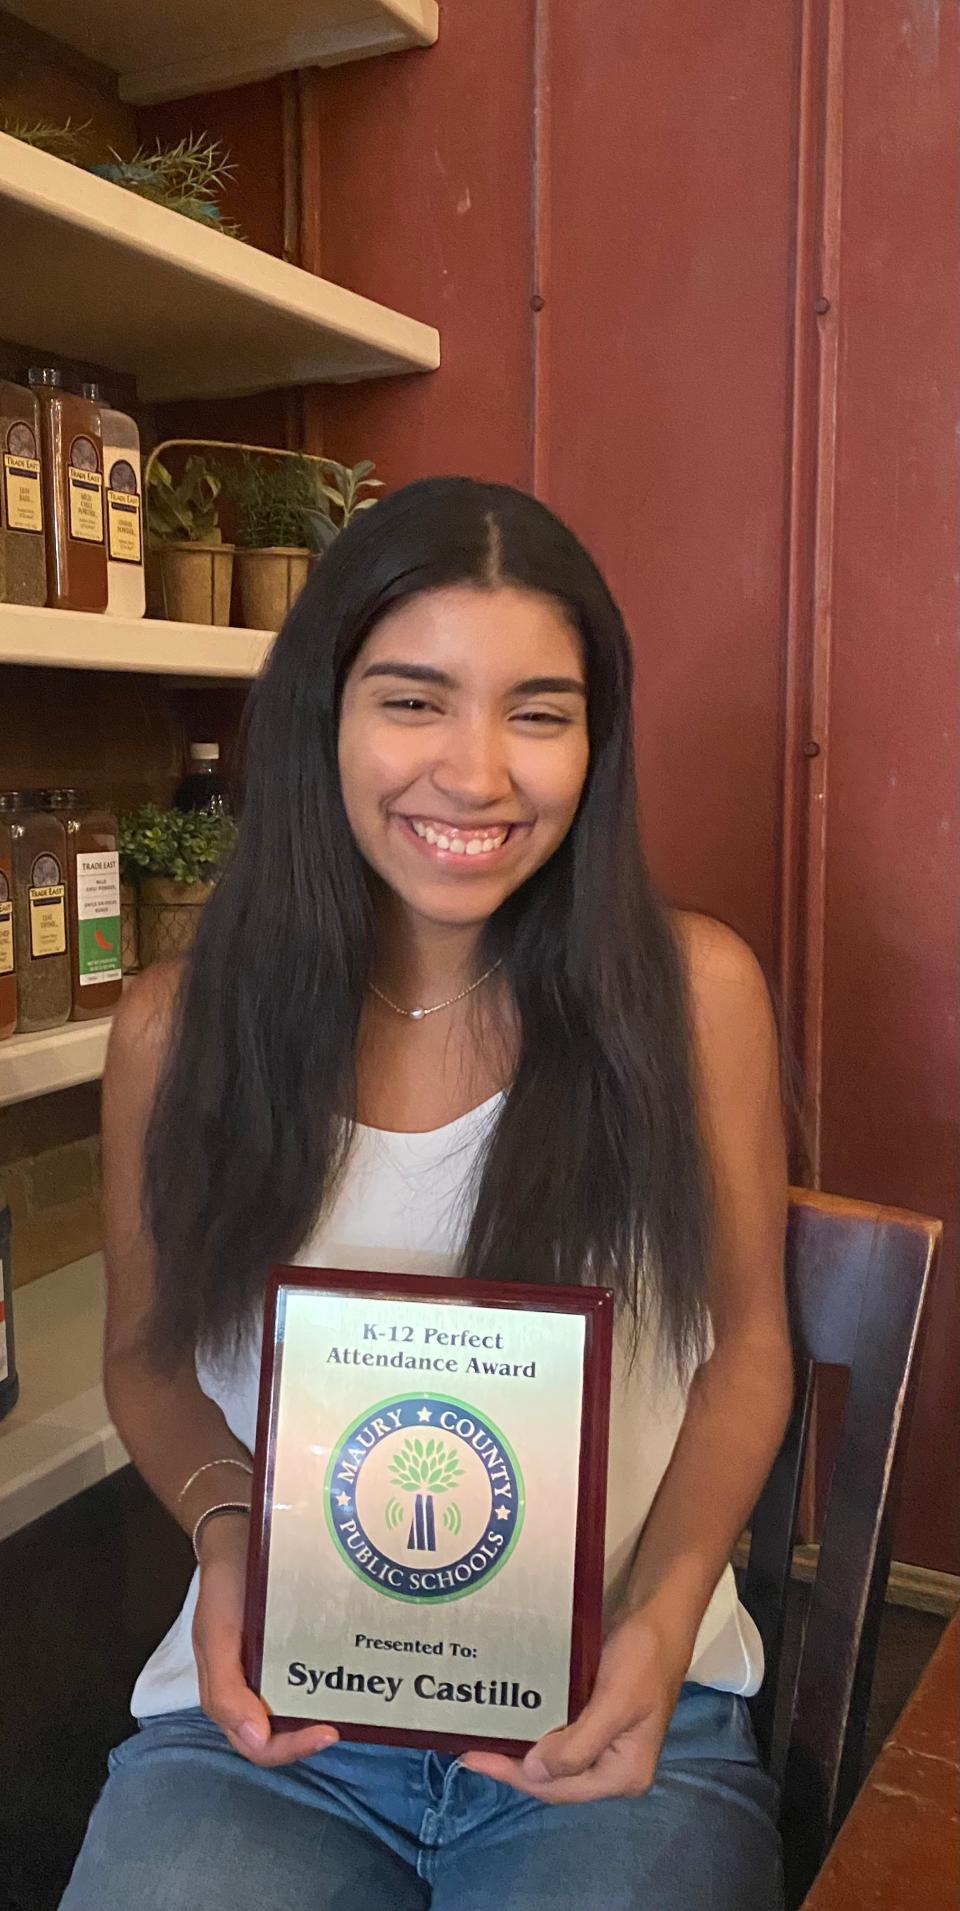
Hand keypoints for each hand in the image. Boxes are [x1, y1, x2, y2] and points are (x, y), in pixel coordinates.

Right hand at [192, 1511, 339, 1766]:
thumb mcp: (215, 1635)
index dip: (291, 1748)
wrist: (239, 1535)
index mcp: (230, 1695)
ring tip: (357, 1703)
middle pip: (282, 1734)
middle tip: (346, 1722)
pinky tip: (354, 1672)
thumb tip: (256, 1737)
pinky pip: (312, 1674)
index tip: (328, 1732)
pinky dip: (330, 1681)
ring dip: (324, 1713)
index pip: (259, 1745)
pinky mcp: (295, 1646)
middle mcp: (254, 1688)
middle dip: (310, 1737)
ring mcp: (275, 1668)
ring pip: (299, 1708)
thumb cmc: (224, 1587)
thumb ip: (226, 1688)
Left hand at [460, 1606, 689, 1803]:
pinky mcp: (597, 1723)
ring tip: (483, 1739)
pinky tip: (512, 1721)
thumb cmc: (642, 1658)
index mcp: (624, 1774)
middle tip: (472, 1749)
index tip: (477, 1759)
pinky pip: (560, 1736)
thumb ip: (578, 1745)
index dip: (516, 1776)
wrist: (659, 1615)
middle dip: (515, 1766)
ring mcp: (606, 1746)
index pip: (560, 1788)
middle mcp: (614, 1768)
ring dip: (521, 1751)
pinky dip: (535, 1732)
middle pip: (555, 1779)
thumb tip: (535, 1772)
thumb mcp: (613, 1703)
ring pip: (554, 1759)